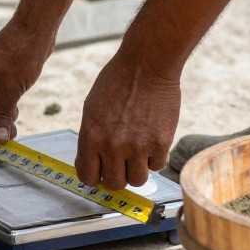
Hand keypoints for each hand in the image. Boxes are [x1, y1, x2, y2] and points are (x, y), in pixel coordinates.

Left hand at [76, 47, 180, 189]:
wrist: (147, 65)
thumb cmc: (117, 82)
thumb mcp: (92, 108)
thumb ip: (91, 137)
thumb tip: (91, 163)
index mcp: (91, 136)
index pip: (88, 177)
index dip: (94, 177)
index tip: (100, 172)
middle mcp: (112, 145)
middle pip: (114, 184)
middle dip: (117, 176)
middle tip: (121, 165)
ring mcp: (138, 146)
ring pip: (137, 181)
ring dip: (137, 171)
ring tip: (137, 154)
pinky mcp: (160, 143)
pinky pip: (157, 166)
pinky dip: (154, 158)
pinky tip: (151, 141)